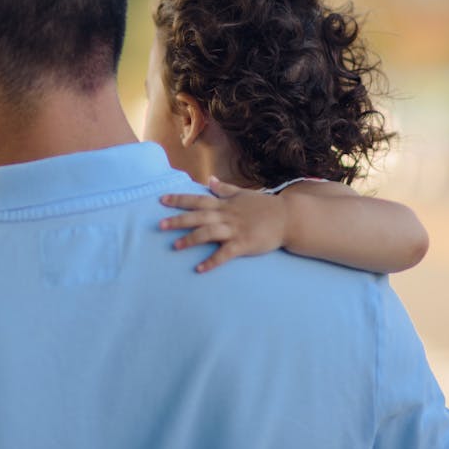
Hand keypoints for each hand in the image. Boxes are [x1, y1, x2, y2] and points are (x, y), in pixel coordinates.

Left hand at [159, 176, 288, 272]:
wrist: (287, 218)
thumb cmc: (264, 206)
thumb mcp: (243, 194)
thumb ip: (224, 189)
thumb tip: (210, 180)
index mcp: (224, 204)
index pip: (198, 200)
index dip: (179, 200)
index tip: (162, 200)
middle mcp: (227, 215)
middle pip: (199, 217)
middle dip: (179, 220)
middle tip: (160, 226)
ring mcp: (235, 230)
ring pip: (209, 233)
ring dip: (191, 239)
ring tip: (175, 246)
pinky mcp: (244, 244)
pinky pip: (225, 253)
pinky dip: (212, 261)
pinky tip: (200, 268)